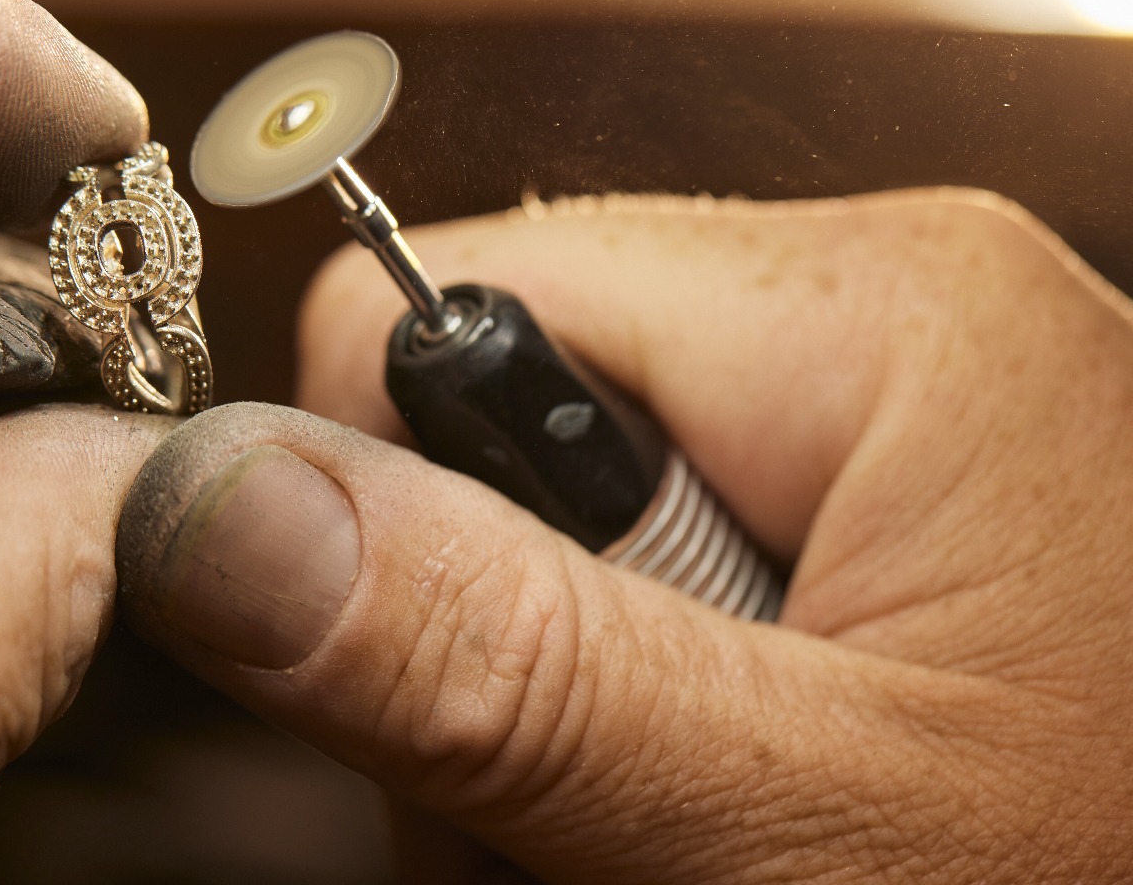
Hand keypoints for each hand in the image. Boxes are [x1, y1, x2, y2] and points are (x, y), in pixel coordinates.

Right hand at [118, 191, 1132, 882]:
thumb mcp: (802, 825)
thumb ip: (496, 660)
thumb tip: (203, 501)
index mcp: (877, 303)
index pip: (445, 303)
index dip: (389, 514)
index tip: (464, 716)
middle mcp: (896, 315)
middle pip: (509, 424)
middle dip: (499, 653)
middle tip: (620, 835)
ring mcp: (919, 420)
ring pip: (581, 530)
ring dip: (576, 718)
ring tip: (708, 852)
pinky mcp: (928, 516)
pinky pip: (696, 582)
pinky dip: (670, 724)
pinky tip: (753, 829)